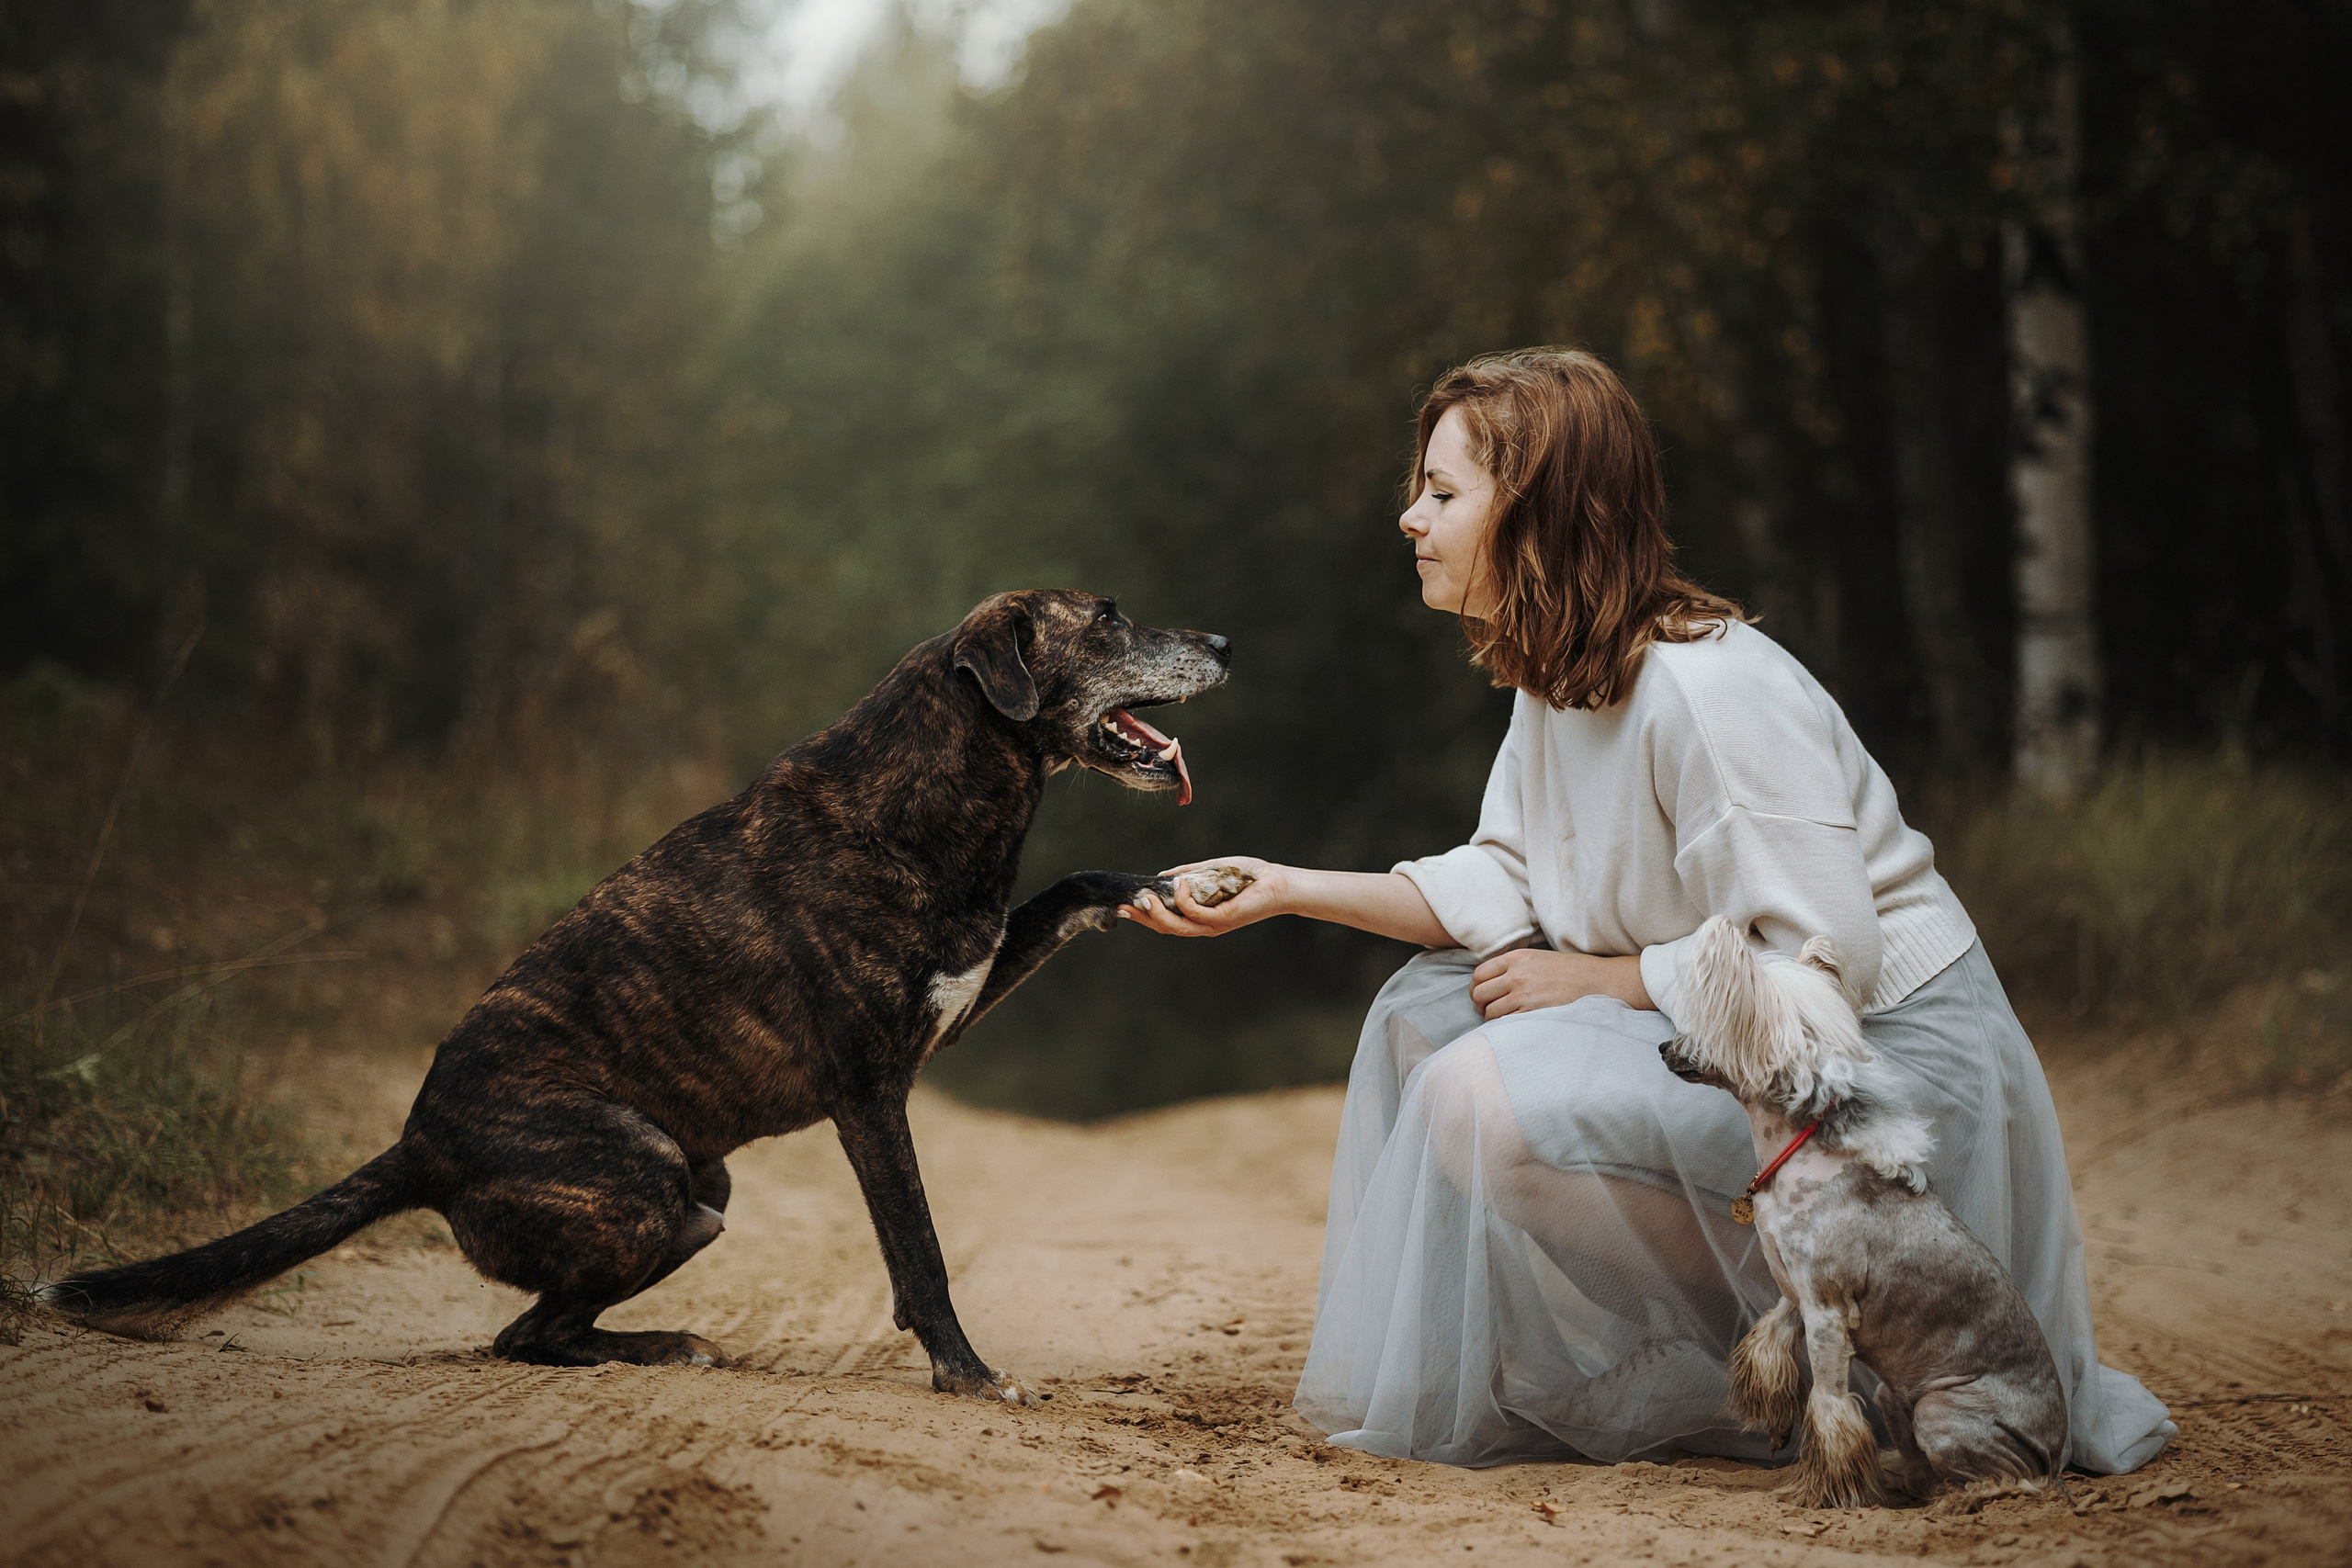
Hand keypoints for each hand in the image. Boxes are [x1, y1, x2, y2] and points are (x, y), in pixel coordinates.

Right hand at [1117, 855, 1288, 936]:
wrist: (1277, 883)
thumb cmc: (1248, 878)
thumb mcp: (1210, 872)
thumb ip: (1188, 874)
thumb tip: (1162, 877)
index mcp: (1200, 918)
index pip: (1167, 922)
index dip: (1144, 917)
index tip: (1123, 906)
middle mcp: (1205, 926)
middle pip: (1167, 929)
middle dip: (1144, 919)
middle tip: (1125, 906)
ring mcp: (1214, 924)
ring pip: (1178, 927)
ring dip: (1158, 914)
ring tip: (1145, 898)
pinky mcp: (1224, 918)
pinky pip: (1196, 913)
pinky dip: (1183, 899)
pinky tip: (1179, 884)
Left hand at [1469, 948, 1651, 1018]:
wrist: (1599, 982)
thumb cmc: (1572, 972)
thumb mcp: (1539, 959)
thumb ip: (1515, 967)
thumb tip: (1492, 983)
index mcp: (1517, 958)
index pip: (1479, 974)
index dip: (1476, 988)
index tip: (1481, 996)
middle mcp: (1517, 975)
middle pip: (1479, 993)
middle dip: (1480, 1005)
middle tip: (1487, 1011)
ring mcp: (1524, 995)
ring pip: (1490, 1011)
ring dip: (1492, 1019)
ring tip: (1502, 1021)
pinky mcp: (1533, 1013)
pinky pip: (1506, 1024)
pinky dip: (1505, 1028)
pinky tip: (1514, 1027)